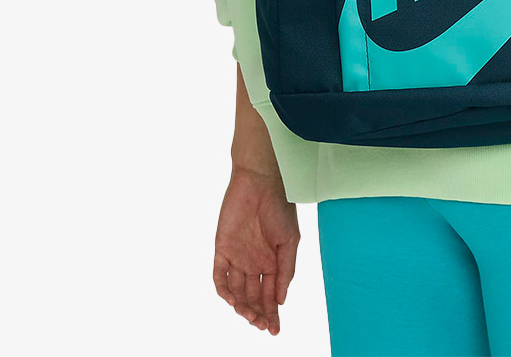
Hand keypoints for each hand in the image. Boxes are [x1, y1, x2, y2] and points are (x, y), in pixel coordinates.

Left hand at [213, 166, 298, 335]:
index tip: (275, 329)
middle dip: (257, 314)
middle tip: (262, 325)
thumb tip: (280, 301)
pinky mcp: (221, 249)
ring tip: (249, 316)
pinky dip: (224, 291)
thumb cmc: (280, 207)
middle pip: (252, 297)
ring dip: (242, 307)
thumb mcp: (290, 241)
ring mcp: (237, 257)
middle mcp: (253, 263)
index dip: (271, 313)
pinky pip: (219, 276)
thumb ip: (286, 271)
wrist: (260, 182)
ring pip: (236, 292)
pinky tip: (232, 300)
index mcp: (271, 262)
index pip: (269, 295)